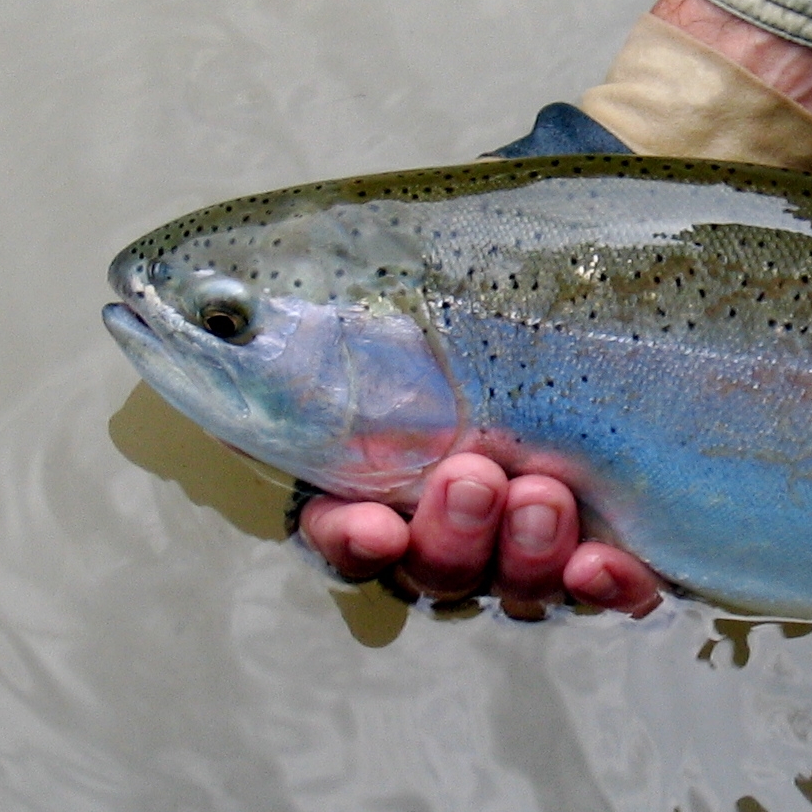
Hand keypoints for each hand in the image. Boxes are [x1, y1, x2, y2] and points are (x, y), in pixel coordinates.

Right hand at [298, 0, 811, 614]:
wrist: (655, 215)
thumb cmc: (520, 235)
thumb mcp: (404, 254)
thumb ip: (302, 294)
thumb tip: (156, 288)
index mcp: (398, 446)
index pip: (347, 532)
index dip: (348, 545)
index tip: (368, 525)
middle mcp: (469, 499)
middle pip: (430, 576)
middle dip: (446, 540)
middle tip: (475, 472)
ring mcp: (555, 522)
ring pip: (515, 589)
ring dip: (521, 557)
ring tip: (549, 490)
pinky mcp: (641, 530)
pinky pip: (616, 596)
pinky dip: (609, 592)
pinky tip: (620, 566)